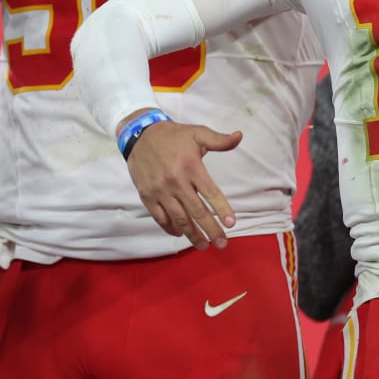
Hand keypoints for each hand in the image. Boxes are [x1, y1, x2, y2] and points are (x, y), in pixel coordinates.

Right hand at [120, 117, 242, 250]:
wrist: (138, 135)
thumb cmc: (173, 136)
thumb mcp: (197, 133)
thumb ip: (219, 140)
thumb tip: (239, 136)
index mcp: (191, 166)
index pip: (210, 192)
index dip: (221, 209)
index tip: (231, 224)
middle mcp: (176, 181)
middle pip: (196, 211)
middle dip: (211, 230)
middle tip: (222, 244)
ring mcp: (160, 191)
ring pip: (178, 219)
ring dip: (192, 235)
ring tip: (203, 245)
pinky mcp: (147, 196)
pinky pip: (160, 217)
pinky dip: (170, 228)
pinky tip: (180, 234)